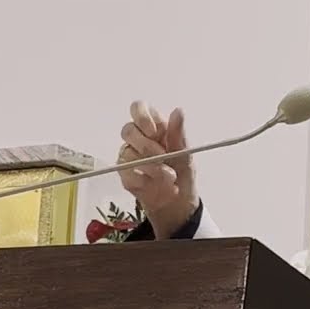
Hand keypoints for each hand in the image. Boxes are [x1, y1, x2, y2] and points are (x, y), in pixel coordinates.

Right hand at [117, 101, 198, 237]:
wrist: (177, 200)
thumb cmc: (181, 171)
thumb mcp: (185, 152)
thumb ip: (178, 132)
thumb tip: (178, 111)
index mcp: (154, 126)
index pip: (138, 108)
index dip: (142, 117)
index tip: (154, 132)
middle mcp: (138, 138)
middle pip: (128, 130)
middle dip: (146, 145)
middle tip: (163, 157)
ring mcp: (129, 154)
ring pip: (128, 152)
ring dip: (151, 166)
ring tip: (170, 176)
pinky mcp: (124, 173)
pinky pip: (126, 171)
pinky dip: (144, 178)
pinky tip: (155, 183)